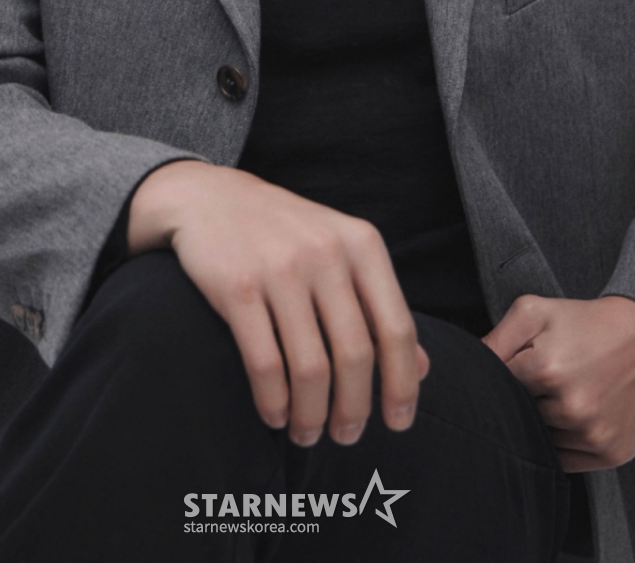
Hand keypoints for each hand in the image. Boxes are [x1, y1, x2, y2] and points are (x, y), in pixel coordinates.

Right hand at [127, 161, 429, 447]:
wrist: (211, 198)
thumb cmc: (285, 234)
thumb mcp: (342, 253)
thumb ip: (380, 306)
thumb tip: (423, 370)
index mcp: (362, 244)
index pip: (397, 328)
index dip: (403, 384)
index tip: (398, 424)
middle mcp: (326, 253)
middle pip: (355, 354)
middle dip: (354, 409)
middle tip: (346, 436)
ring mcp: (281, 269)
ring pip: (310, 367)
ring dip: (311, 415)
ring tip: (307, 433)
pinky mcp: (238, 287)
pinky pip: (264, 363)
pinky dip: (273, 401)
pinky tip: (275, 414)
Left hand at [483, 294, 634, 470]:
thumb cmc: (585, 321)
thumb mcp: (535, 311)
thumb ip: (496, 338)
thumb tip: (469, 366)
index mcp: (546, 369)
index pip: (499, 389)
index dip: (503, 379)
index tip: (514, 371)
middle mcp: (571, 407)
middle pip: (520, 417)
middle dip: (523, 401)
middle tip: (542, 381)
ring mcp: (593, 434)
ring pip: (542, 441)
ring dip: (543, 424)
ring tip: (562, 393)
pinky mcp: (611, 453)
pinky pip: (567, 461)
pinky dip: (563, 443)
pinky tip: (574, 415)